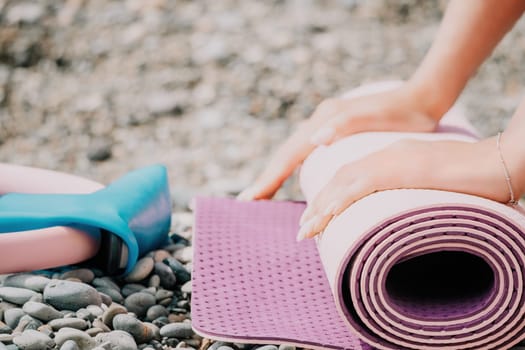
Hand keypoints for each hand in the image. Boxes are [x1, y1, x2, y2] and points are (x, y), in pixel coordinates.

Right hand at [238, 82, 439, 200]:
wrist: (421, 99)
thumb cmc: (403, 114)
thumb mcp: (376, 117)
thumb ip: (344, 125)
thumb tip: (314, 140)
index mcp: (324, 122)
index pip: (288, 155)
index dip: (269, 178)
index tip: (249, 199)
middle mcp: (319, 123)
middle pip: (284, 155)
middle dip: (266, 178)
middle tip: (248, 201)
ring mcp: (325, 126)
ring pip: (293, 154)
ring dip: (277, 174)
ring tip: (264, 194)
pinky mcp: (334, 131)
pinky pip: (305, 153)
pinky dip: (293, 168)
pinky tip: (294, 178)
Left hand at [296, 137, 509, 240]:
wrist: (501, 159)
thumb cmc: (477, 175)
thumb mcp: (436, 184)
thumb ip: (415, 192)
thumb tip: (406, 213)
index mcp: (394, 157)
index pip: (353, 175)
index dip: (332, 196)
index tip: (320, 216)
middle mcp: (387, 155)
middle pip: (341, 178)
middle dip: (318, 204)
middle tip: (304, 227)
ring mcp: (393, 159)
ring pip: (344, 183)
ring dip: (322, 207)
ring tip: (306, 230)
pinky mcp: (402, 168)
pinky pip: (362, 185)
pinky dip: (341, 200)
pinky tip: (326, 216)